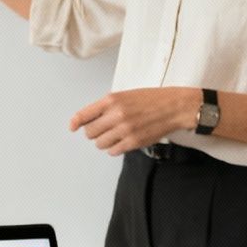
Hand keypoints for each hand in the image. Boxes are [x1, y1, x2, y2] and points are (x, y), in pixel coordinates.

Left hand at [67, 88, 194, 154]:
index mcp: (112, 100)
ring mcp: (124, 130)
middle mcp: (116, 114)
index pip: (84, 114)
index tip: (72, 127)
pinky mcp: (133, 142)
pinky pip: (112, 151)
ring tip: (114, 135)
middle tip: (103, 129)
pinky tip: (121, 141)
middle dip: (94, 132)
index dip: (76, 122)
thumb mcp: (125, 95)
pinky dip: (114, 148)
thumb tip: (88, 119)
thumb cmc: (151, 99)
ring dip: (104, 141)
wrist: (174, 107)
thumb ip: (106, 106)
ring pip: (99, 144)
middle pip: (89, 132)